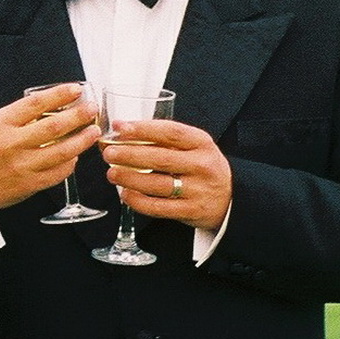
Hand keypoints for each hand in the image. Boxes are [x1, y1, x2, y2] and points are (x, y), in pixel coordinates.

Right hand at [0, 83, 100, 210]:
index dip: (59, 94)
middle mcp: (12, 143)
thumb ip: (20, 116)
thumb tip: (54, 106)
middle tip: (91, 110)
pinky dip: (70, 164)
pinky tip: (76, 156)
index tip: (75, 89)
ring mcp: (21, 165)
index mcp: (1, 123)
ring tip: (92, 132)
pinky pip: (57, 173)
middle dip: (77, 116)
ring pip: (60, 151)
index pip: (35, 103)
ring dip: (81, 140)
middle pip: (53, 127)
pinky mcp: (28, 185)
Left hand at [102, 119, 231, 230]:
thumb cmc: (201, 167)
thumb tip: (120, 130)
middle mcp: (202, 165)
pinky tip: (125, 195)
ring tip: (112, 174)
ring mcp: (198, 190)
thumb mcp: (193, 146)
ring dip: (130, 179)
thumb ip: (163, 139)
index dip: (143, 129)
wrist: (231, 198)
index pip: (171, 132)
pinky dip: (139, 202)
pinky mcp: (192, 211)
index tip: (120, 127)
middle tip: (108, 153)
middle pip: (161, 158)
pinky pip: (160, 208)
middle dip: (130, 155)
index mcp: (202, 143)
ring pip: (158, 184)